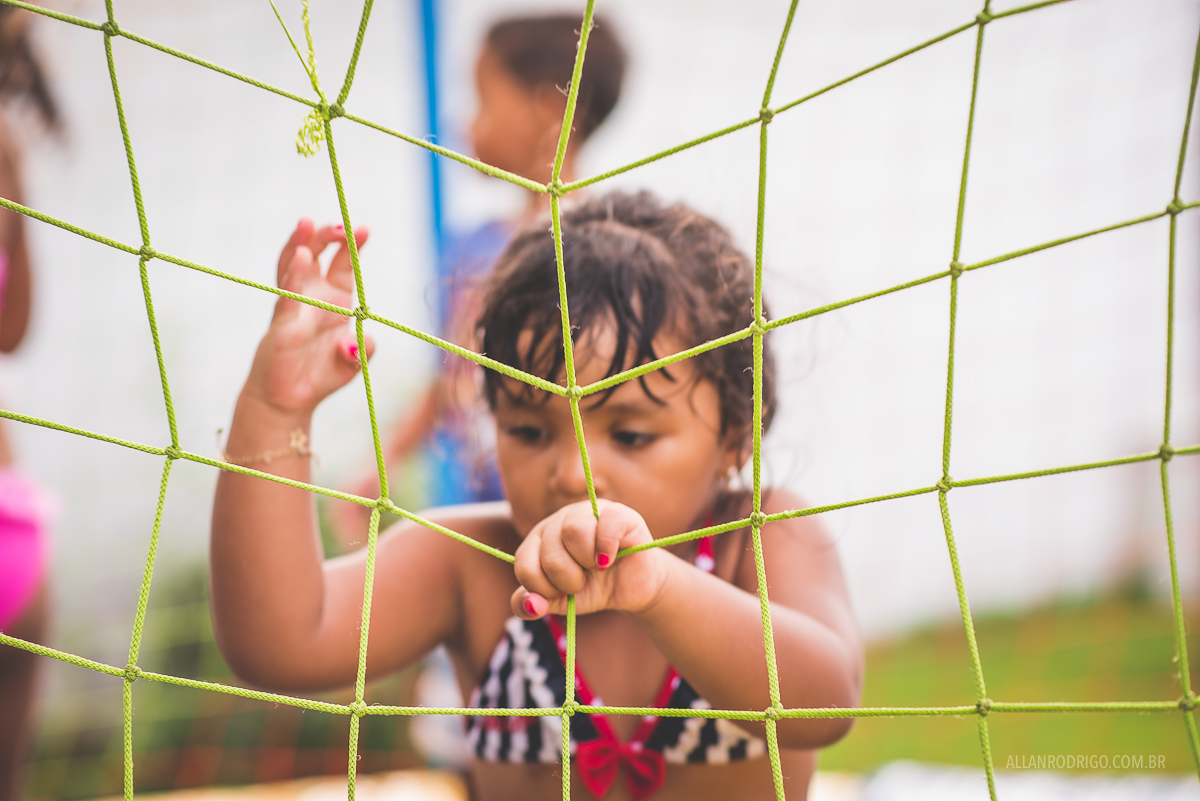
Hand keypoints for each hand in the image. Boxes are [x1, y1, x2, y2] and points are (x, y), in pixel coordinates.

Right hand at [244, 219, 375, 416]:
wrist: (288, 401)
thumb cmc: (319, 376)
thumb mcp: (353, 362)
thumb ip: (364, 349)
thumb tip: (358, 341)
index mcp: (334, 300)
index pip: (343, 264)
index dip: (352, 246)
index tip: (363, 228)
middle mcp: (311, 297)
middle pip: (317, 256)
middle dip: (328, 237)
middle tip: (341, 224)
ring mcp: (293, 308)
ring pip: (293, 267)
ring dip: (301, 243)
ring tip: (308, 222)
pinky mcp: (281, 325)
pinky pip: (287, 297)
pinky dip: (294, 276)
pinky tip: (300, 257)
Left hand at [510, 500, 670, 618]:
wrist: (633, 589)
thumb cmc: (594, 589)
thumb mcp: (560, 602)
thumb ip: (534, 604)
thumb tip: (530, 606)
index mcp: (539, 539)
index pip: (524, 562)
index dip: (541, 587)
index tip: (559, 594)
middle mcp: (559, 520)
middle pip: (550, 550)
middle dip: (567, 579)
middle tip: (582, 582)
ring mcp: (588, 511)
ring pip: (573, 531)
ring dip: (586, 562)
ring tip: (598, 567)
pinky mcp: (617, 513)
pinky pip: (605, 523)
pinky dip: (606, 548)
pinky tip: (610, 559)